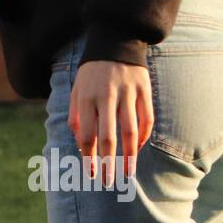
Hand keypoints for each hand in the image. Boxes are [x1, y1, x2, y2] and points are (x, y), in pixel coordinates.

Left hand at [68, 60, 153, 186]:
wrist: (116, 41)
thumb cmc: (91, 72)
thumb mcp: (76, 90)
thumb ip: (76, 116)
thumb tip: (81, 145)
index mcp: (87, 98)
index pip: (88, 135)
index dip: (89, 156)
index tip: (90, 173)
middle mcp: (107, 97)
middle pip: (109, 137)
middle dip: (107, 162)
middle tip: (107, 181)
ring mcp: (129, 93)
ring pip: (130, 130)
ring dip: (130, 155)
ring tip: (128, 173)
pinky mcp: (145, 89)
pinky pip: (147, 118)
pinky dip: (143, 135)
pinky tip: (138, 148)